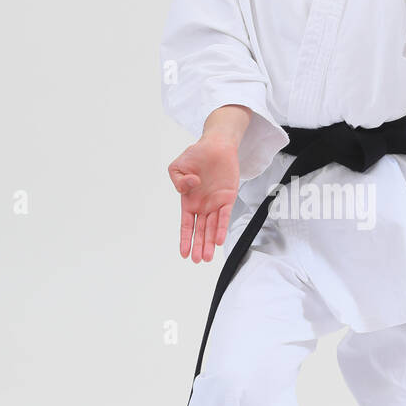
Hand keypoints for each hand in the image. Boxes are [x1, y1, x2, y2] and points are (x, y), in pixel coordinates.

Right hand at [167, 134, 239, 262]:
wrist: (215, 145)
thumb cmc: (196, 156)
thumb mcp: (176, 167)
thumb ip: (177, 181)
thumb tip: (190, 187)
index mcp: (189, 201)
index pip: (187, 225)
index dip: (185, 239)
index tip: (184, 254)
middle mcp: (203, 206)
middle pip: (200, 231)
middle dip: (199, 246)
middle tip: (198, 260)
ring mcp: (216, 203)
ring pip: (212, 227)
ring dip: (210, 242)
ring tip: (207, 257)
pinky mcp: (228, 197)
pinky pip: (225, 215)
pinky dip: (221, 227)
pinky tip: (218, 240)